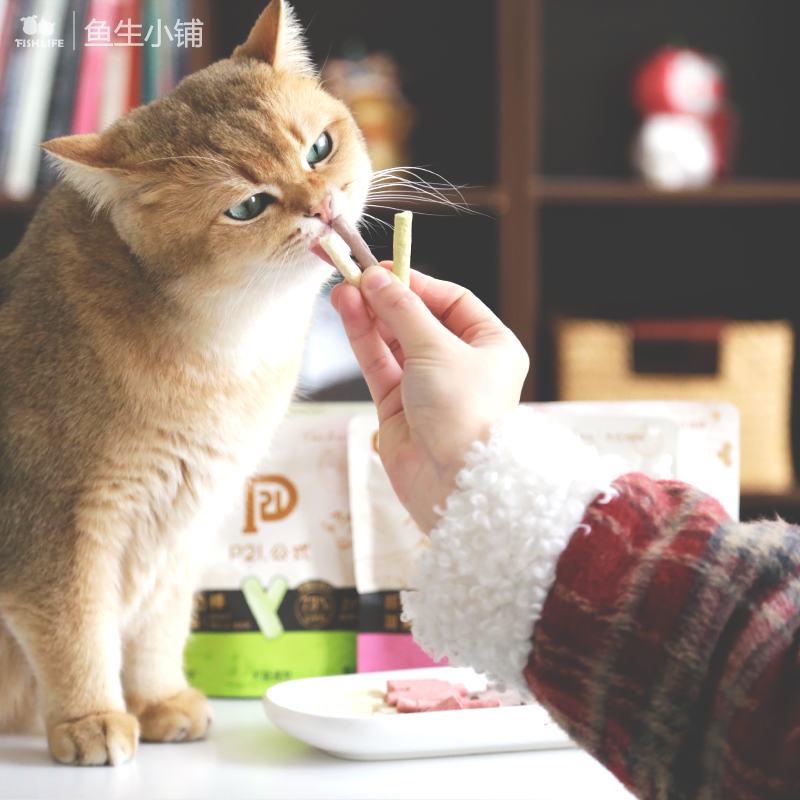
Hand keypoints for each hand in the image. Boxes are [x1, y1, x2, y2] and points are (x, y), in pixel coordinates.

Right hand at [331, 264, 528, 531]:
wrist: (456, 485)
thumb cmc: (465, 414)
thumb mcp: (437, 350)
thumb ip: (403, 310)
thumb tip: (376, 277)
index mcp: (491, 345)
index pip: (451, 301)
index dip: (416, 283)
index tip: (383, 268)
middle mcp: (460, 363)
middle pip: (417, 318)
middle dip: (385, 297)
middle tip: (353, 274)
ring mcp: (427, 386)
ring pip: (393, 340)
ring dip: (369, 314)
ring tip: (343, 289)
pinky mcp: (398, 407)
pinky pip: (379, 364)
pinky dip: (363, 338)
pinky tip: (347, 312)